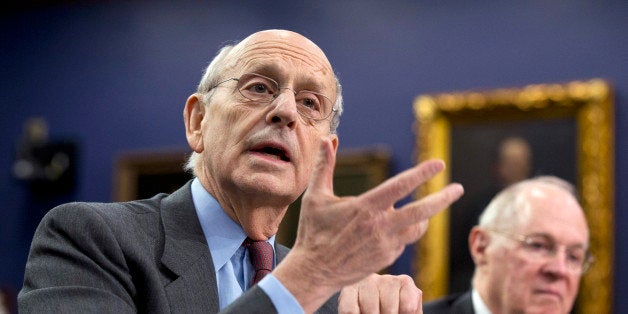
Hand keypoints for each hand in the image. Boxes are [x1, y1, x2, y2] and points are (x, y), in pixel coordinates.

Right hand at [274, 138, 462, 311]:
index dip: (422, 173)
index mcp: (366, 207)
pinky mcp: (387, 259)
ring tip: (428, 209)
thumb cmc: (313, 232)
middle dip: (443, 198)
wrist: (315, 271)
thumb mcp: (315, 197)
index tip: (439, 164)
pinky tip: (394, 229)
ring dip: (425, 217)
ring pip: (417, 228)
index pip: (401, 185)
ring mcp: (386, 245)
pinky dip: (404, 232)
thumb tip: (328, 139)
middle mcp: (380, 226)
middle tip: (458, 189)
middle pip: (422, 211)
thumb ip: (324, 166)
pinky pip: (403, 242)